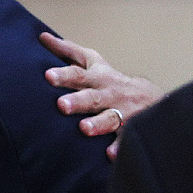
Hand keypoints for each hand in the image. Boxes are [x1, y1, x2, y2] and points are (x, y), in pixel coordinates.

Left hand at [40, 31, 159, 158]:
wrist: (149, 98)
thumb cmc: (111, 80)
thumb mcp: (92, 62)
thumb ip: (68, 51)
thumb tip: (42, 37)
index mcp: (97, 79)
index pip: (78, 75)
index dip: (64, 75)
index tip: (48, 76)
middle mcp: (108, 95)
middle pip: (91, 97)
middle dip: (77, 101)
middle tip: (61, 105)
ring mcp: (120, 112)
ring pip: (108, 118)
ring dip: (97, 124)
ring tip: (84, 128)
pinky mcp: (129, 130)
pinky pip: (124, 140)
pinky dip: (119, 147)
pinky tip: (110, 154)